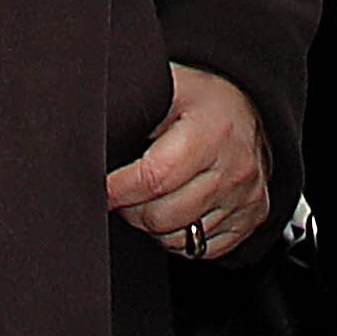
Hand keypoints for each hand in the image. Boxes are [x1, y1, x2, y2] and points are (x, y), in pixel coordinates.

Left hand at [105, 60, 273, 260]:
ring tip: (150, 197)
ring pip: (178, 238)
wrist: (250, 110)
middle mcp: (235, 167)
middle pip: (162, 216)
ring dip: (153, 225)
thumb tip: (86, 122)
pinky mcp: (250, 219)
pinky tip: (176, 209)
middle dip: (131, 208)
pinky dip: (180, 236)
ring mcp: (245, 198)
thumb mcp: (170, 86)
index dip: (118, 189)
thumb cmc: (202, 99)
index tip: (102, 188)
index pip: (154, 177)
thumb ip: (134, 103)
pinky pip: (200, 250)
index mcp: (213, 130)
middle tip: (123, 191)